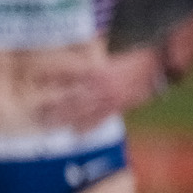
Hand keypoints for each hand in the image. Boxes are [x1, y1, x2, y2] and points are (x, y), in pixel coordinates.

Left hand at [28, 46, 162, 128]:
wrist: (158, 65)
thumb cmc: (132, 59)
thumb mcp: (109, 58)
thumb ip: (92, 65)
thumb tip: (71, 66)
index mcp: (96, 70)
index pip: (67, 74)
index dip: (50, 77)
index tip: (34, 79)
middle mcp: (100, 86)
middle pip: (71, 99)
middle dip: (53, 107)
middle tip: (35, 113)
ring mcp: (109, 99)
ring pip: (82, 112)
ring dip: (64, 119)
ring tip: (48, 125)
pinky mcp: (119, 106)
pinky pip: (100, 119)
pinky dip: (87, 127)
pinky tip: (76, 133)